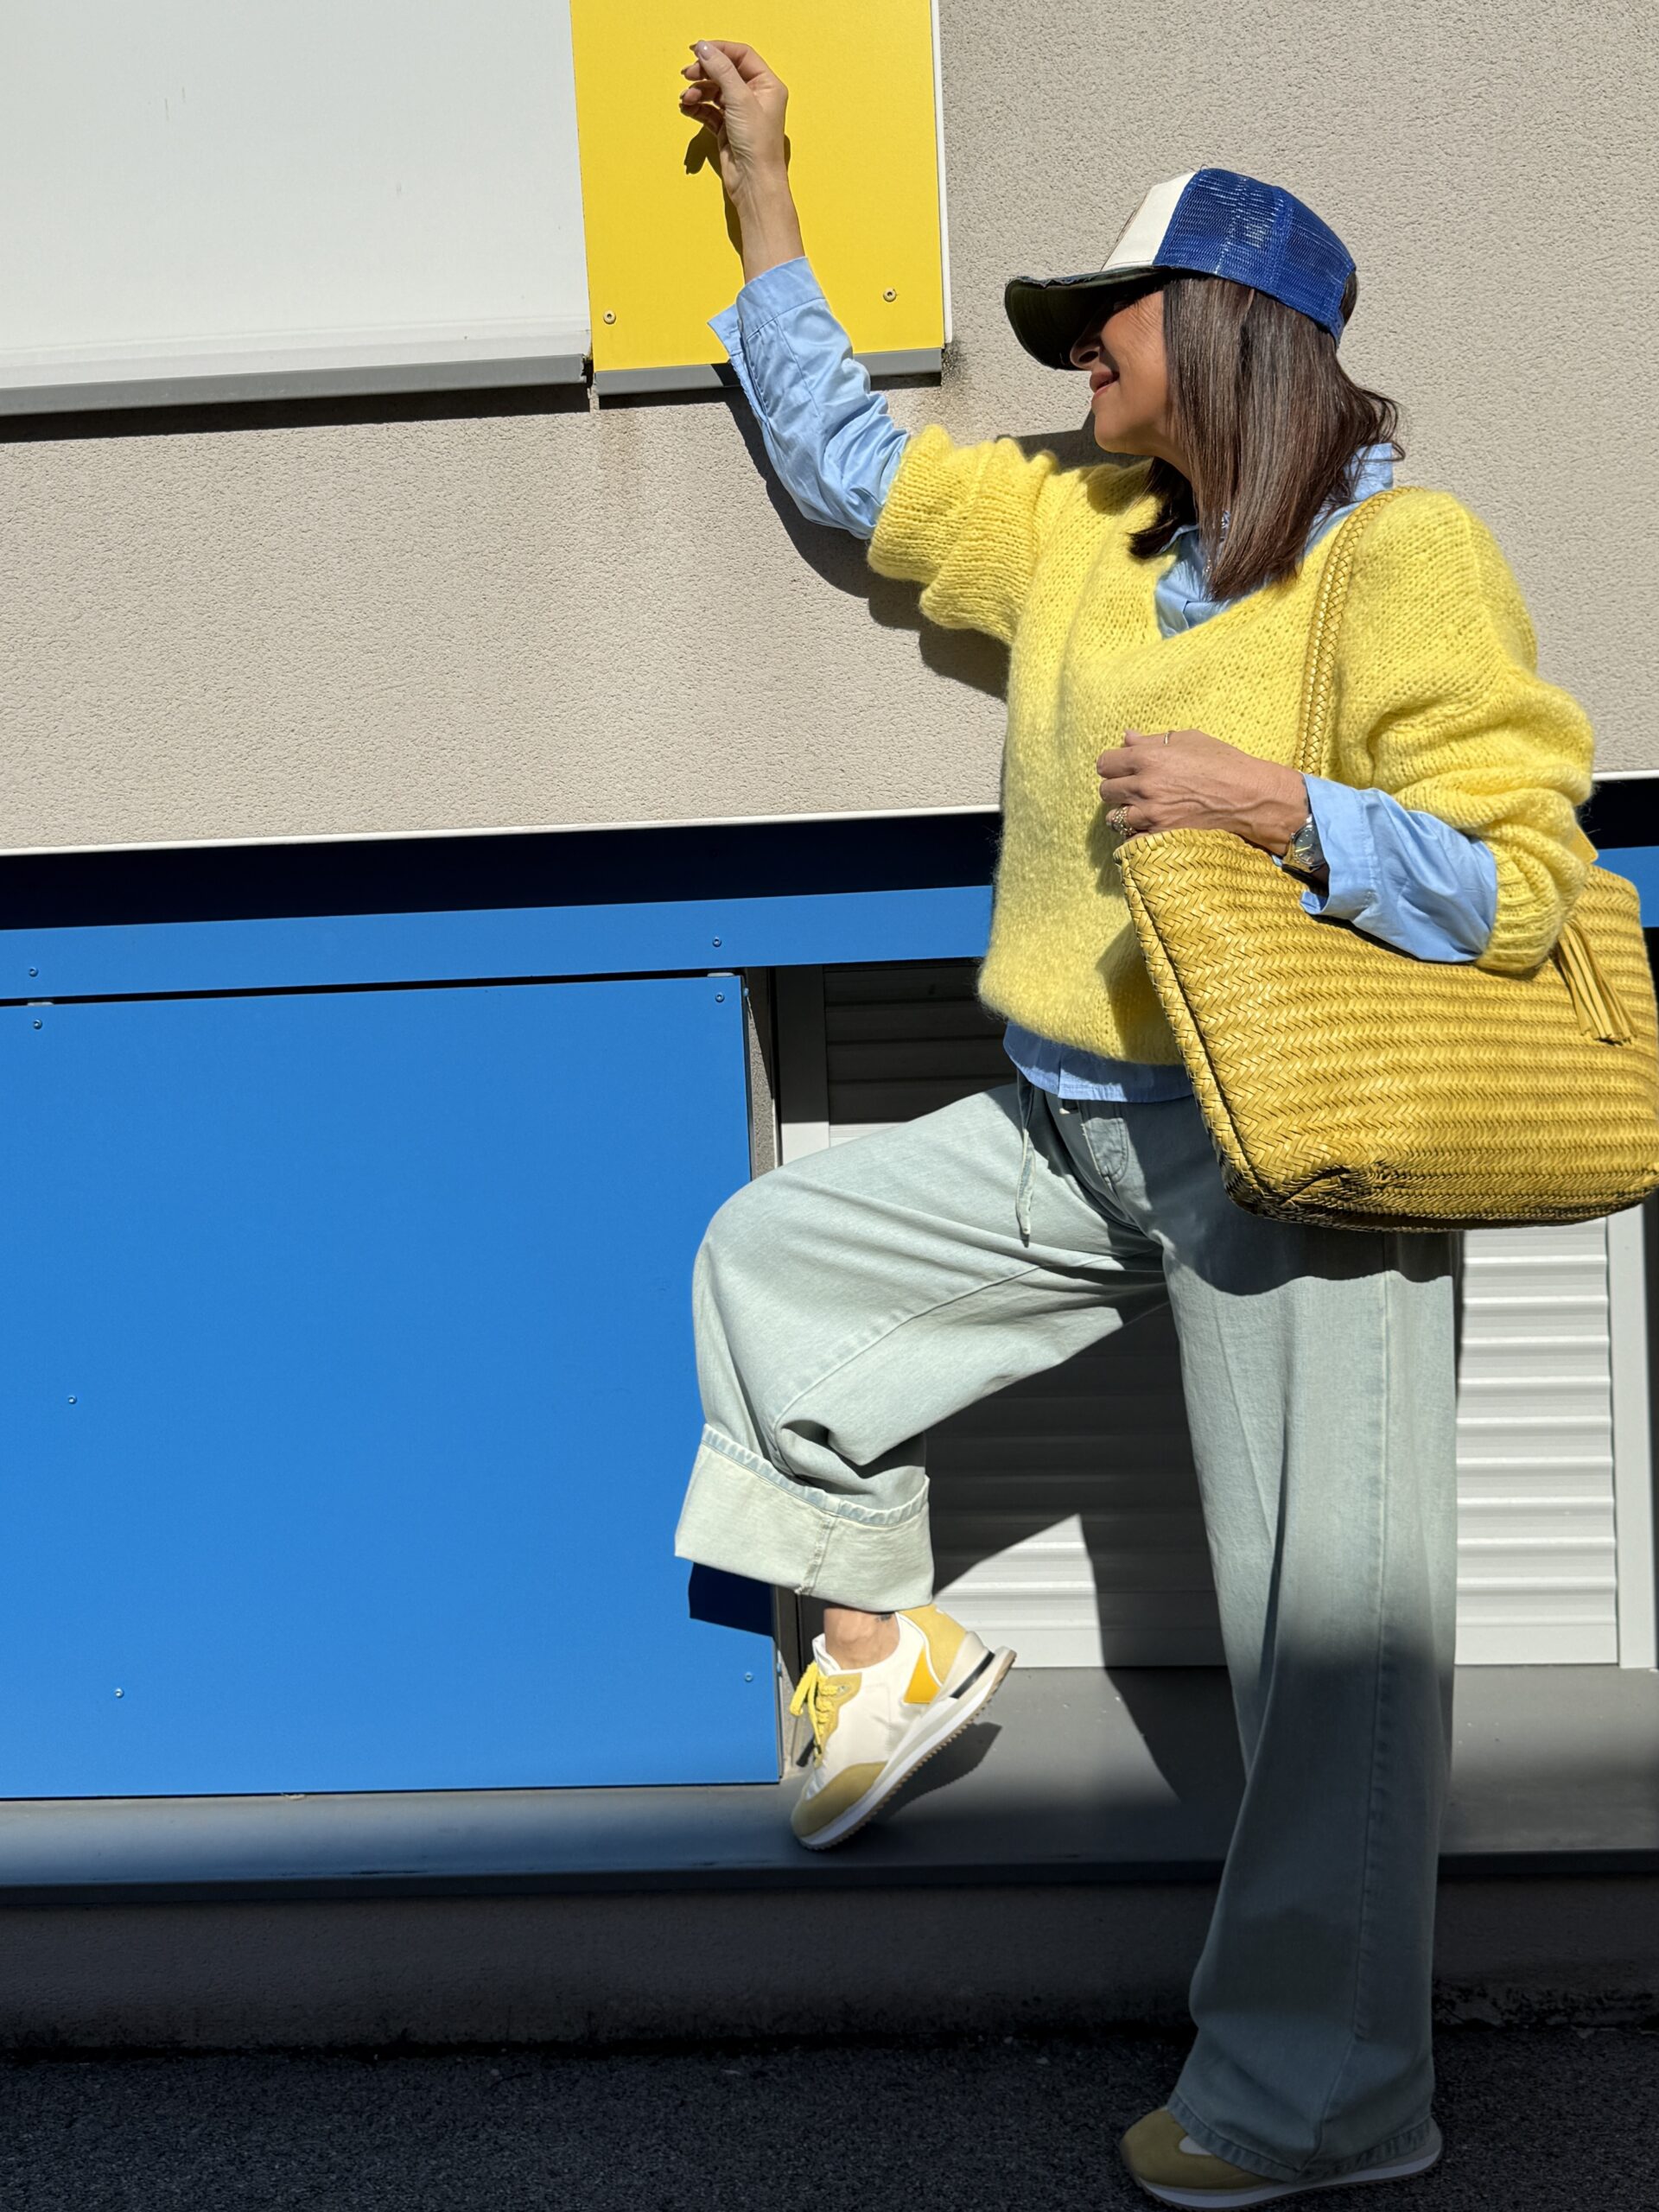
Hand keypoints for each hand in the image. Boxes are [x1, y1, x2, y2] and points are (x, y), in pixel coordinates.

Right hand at [679, 40, 789, 204]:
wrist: (753, 183)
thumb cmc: (757, 145)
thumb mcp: (740, 100)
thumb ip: (721, 70)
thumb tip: (704, 48)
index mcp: (766, 85)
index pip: (741, 56)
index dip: (718, 50)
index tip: (696, 49)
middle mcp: (755, 96)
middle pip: (725, 72)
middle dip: (704, 72)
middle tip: (687, 74)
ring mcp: (740, 113)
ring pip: (714, 91)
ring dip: (697, 91)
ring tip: (686, 98)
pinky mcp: (728, 129)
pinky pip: (709, 110)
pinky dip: (697, 107)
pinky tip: (686, 108)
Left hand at [1096, 727, 1308, 852]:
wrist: (1248, 796)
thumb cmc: (1222, 762)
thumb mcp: (1189, 740)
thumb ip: (1152, 740)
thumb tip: (1126, 737)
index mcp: (1148, 758)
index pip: (1105, 763)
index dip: (1111, 765)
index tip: (1119, 768)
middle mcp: (1144, 786)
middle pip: (1106, 791)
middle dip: (1116, 788)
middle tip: (1132, 789)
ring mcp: (1151, 814)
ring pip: (1114, 818)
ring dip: (1123, 813)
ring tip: (1140, 809)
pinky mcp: (1160, 835)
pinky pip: (1129, 840)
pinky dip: (1133, 836)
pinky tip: (1145, 828)